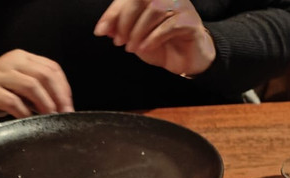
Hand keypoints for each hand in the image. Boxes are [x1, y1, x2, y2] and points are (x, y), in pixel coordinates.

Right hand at [0, 49, 73, 119]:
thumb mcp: (13, 85)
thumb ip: (33, 90)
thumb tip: (59, 106)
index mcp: (20, 58)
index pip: (51, 68)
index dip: (64, 88)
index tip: (68, 107)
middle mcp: (11, 62)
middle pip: (45, 76)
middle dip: (58, 98)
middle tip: (63, 115)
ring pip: (32, 86)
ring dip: (45, 105)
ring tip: (49, 118)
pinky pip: (12, 102)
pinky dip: (24, 113)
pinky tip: (27, 122)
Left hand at [94, 0, 215, 77]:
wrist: (185, 59)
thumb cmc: (159, 43)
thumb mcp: (134, 37)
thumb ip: (119, 29)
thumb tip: (103, 28)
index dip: (112, 13)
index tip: (100, 31)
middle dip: (125, 22)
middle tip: (119, 41)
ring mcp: (181, 6)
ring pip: (155, 10)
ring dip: (138, 32)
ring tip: (132, 48)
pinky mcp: (190, 21)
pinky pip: (170, 25)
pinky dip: (153, 38)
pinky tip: (145, 48)